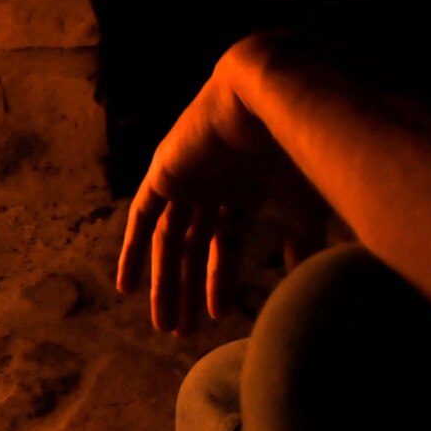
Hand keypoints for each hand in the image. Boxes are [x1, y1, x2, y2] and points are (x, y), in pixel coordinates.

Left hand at [115, 39, 281, 334]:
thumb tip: (304, 283)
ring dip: (164, 282)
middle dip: (186, 289)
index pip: (225, 243)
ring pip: (169, 240)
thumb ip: (301, 244)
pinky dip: (133, 249)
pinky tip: (126, 285)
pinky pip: (142, 216)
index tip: (219, 316)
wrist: (273, 98)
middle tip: (181, 332)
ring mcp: (187, 177)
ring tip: (165, 324)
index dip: (220, 279)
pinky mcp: (166, 172)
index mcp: (244, 189)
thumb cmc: (298, 147)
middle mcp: (212, 183)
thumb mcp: (304, 205)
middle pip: (191, 246)